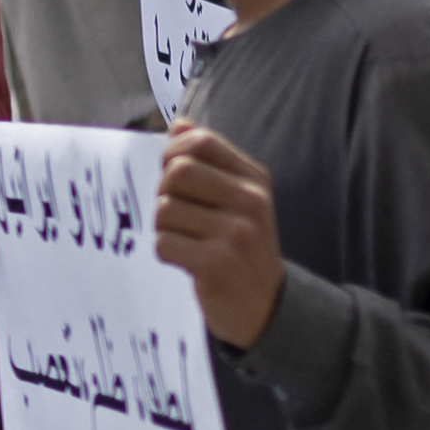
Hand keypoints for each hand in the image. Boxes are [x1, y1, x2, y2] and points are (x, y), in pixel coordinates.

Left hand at [154, 119, 285, 347]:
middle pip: (177, 171)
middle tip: (175, 212)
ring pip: (165, 210)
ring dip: (163, 227)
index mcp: (254, 179)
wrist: (265, 305)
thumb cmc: (241, 245)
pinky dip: (166, 252)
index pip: (201, 141)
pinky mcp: (217, 263)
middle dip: (163, 191)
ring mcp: (236, 233)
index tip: (170, 171)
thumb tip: (178, 124)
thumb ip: (209, 161)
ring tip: (185, 240)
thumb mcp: (237, 199)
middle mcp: (250, 201)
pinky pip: (164, 243)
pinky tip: (187, 260)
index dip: (172, 151)